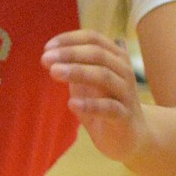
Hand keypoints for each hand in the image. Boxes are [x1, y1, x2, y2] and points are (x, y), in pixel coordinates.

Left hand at [43, 30, 146, 165]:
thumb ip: (73, 68)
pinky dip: (91, 104)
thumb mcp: (87, 83)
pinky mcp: (124, 116)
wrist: (130, 136)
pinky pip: (109, 108)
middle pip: (98, 54)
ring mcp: (126, 93)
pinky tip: (72, 104)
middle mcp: (124, 71)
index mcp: (115, 58)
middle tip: (45, 59)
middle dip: (70, 54)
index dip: (70, 40)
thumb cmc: (104, 104)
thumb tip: (50, 53)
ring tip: (54, 72)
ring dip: (77, 72)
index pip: (94, 39)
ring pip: (104, 76)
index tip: (47, 47)